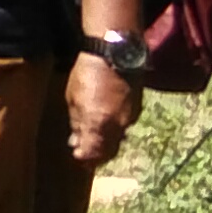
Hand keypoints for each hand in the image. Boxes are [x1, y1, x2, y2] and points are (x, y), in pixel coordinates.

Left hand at [67, 51, 142, 165]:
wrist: (116, 53)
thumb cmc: (87, 73)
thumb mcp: (73, 99)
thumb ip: (77, 123)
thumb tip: (77, 142)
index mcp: (99, 124)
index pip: (93, 154)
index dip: (85, 159)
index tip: (77, 157)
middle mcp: (118, 126)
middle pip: (108, 152)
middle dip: (97, 157)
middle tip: (85, 155)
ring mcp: (130, 118)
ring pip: (118, 140)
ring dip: (106, 145)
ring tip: (93, 141)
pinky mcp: (138, 109)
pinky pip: (125, 127)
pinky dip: (114, 131)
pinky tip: (105, 125)